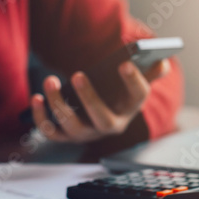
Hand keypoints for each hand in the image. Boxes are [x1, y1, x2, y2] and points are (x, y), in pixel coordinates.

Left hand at [31, 59, 169, 142]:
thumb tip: (163, 63)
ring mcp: (86, 134)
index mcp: (129, 110)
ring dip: (58, 104)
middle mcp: (108, 126)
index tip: (125, 63)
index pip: (137, 97)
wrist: (96, 116)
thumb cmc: (115, 95)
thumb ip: (149, 72)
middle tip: (78, 74)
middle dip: (89, 98)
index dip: (133, 81)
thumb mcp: (132, 85)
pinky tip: (35, 98)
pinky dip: (40, 117)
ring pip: (71, 125)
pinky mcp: (65, 136)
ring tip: (50, 81)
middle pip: (101, 119)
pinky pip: (51, 131)